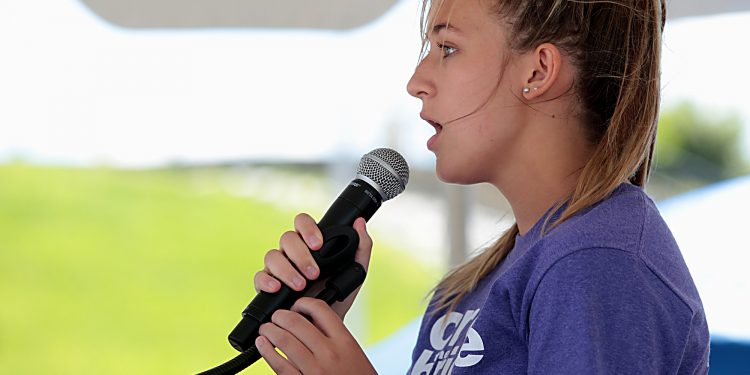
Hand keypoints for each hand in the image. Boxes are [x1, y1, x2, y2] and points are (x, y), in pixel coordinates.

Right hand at [253, 213, 372, 317]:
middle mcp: (291, 252)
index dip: (307, 228)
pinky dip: (266, 281)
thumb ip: (362, 246)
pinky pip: (259, 277)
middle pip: (287, 239)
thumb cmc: (339, 296)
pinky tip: (277, 288)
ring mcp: (277, 268)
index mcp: (309, 244)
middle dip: (301, 255)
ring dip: (287, 270)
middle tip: (314, 273)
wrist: (325, 327)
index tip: (318, 244)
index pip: (302, 222)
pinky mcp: (266, 285)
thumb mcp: (356, 272)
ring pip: (272, 256)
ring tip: (300, 286)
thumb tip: (359, 222)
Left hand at [256, 297, 376, 374]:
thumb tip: (309, 322)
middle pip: (296, 322)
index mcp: (344, 341)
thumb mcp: (353, 354)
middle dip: (280, 315)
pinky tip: (262, 344)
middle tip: (276, 316)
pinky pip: (279, 364)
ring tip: (265, 329)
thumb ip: (334, 337)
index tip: (297, 306)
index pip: (320, 309)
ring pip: (284, 340)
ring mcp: (315, 370)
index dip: (303, 303)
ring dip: (269, 330)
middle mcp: (329, 353)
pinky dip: (266, 351)